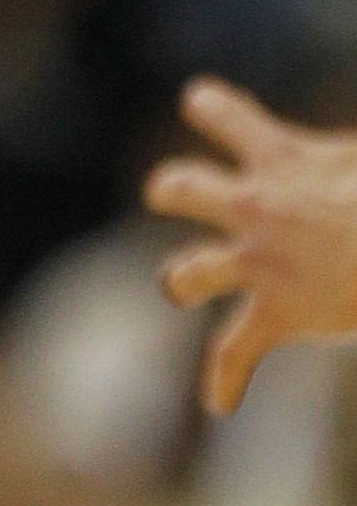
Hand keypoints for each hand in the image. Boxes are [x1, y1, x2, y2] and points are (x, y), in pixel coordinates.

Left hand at [144, 78, 356, 413]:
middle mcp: (254, 206)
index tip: (199, 101)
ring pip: (188, 273)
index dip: (211, 108)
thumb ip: (347, 155)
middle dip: (172, 189)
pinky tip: (219, 404)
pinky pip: (235, 353)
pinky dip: (227, 379)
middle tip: (167, 191)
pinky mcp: (275, 312)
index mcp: (281, 156)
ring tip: (181, 285)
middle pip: (181, 188)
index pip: (227, 115)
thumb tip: (353, 154)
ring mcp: (258, 262)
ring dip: (182, 280)